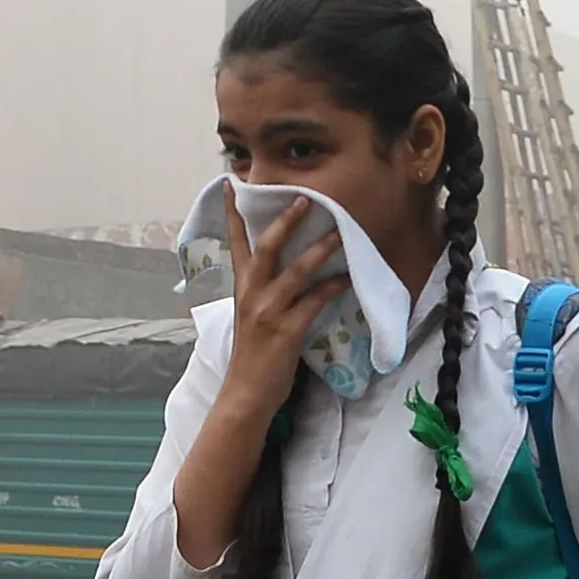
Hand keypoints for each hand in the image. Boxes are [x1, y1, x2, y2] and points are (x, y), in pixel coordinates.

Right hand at [214, 199, 343, 424]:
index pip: (235, 243)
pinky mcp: (286, 330)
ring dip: (319, 250)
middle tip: (304, 198)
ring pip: (295, 271)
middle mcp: (251, 294)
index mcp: (241, 289)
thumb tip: (289, 267)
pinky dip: (331, 287)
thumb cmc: (253, 355)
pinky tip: (346, 277)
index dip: (232, 214)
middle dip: (285, 221)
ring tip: (339, 232)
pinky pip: (313, 301)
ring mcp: (268, 312)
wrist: (246, 393)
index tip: (231, 185)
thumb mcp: (252, 315)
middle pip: (267, 248)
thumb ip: (264, 290)